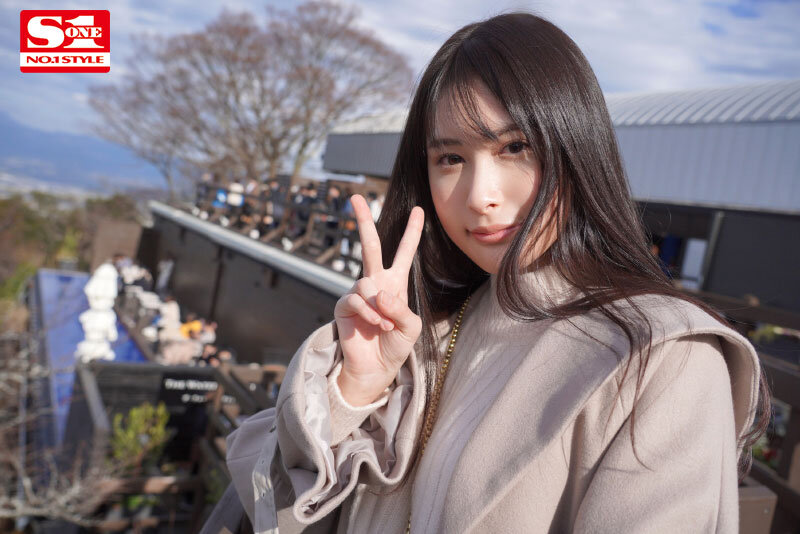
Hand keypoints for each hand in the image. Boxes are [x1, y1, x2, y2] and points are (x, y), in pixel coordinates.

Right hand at [333, 194, 423, 405]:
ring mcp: (358, 293)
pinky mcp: (344, 307)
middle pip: (370, 245)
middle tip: (356, 197)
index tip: (418, 209)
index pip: (404, 252)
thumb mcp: (411, 327)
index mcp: (395, 283)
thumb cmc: (395, 345)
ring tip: (385, 324)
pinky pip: (356, 300)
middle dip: (363, 220)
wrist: (376, 368)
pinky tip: (376, 324)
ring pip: (365, 283)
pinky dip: (369, 314)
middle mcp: (375, 283)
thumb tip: (379, 293)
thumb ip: (401, 309)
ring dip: (379, 306)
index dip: (412, 232)